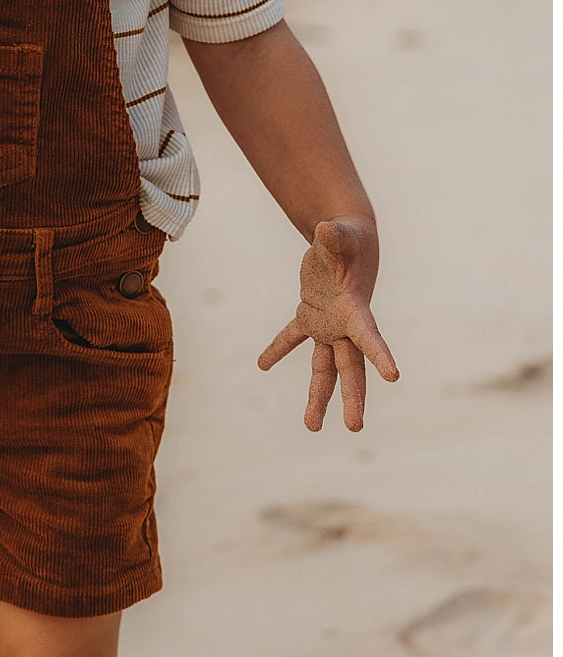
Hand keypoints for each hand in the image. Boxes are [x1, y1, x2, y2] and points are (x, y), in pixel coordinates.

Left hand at [258, 216, 397, 431]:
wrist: (345, 238)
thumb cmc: (348, 237)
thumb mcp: (341, 235)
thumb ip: (334, 236)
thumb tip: (324, 229)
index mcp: (356, 310)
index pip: (369, 336)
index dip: (380, 354)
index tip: (394, 375)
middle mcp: (345, 325)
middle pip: (350, 368)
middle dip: (352, 397)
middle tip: (354, 427)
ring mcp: (328, 324)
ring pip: (324, 368)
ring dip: (318, 396)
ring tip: (311, 426)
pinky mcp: (311, 315)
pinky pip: (294, 337)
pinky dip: (278, 348)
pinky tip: (263, 364)